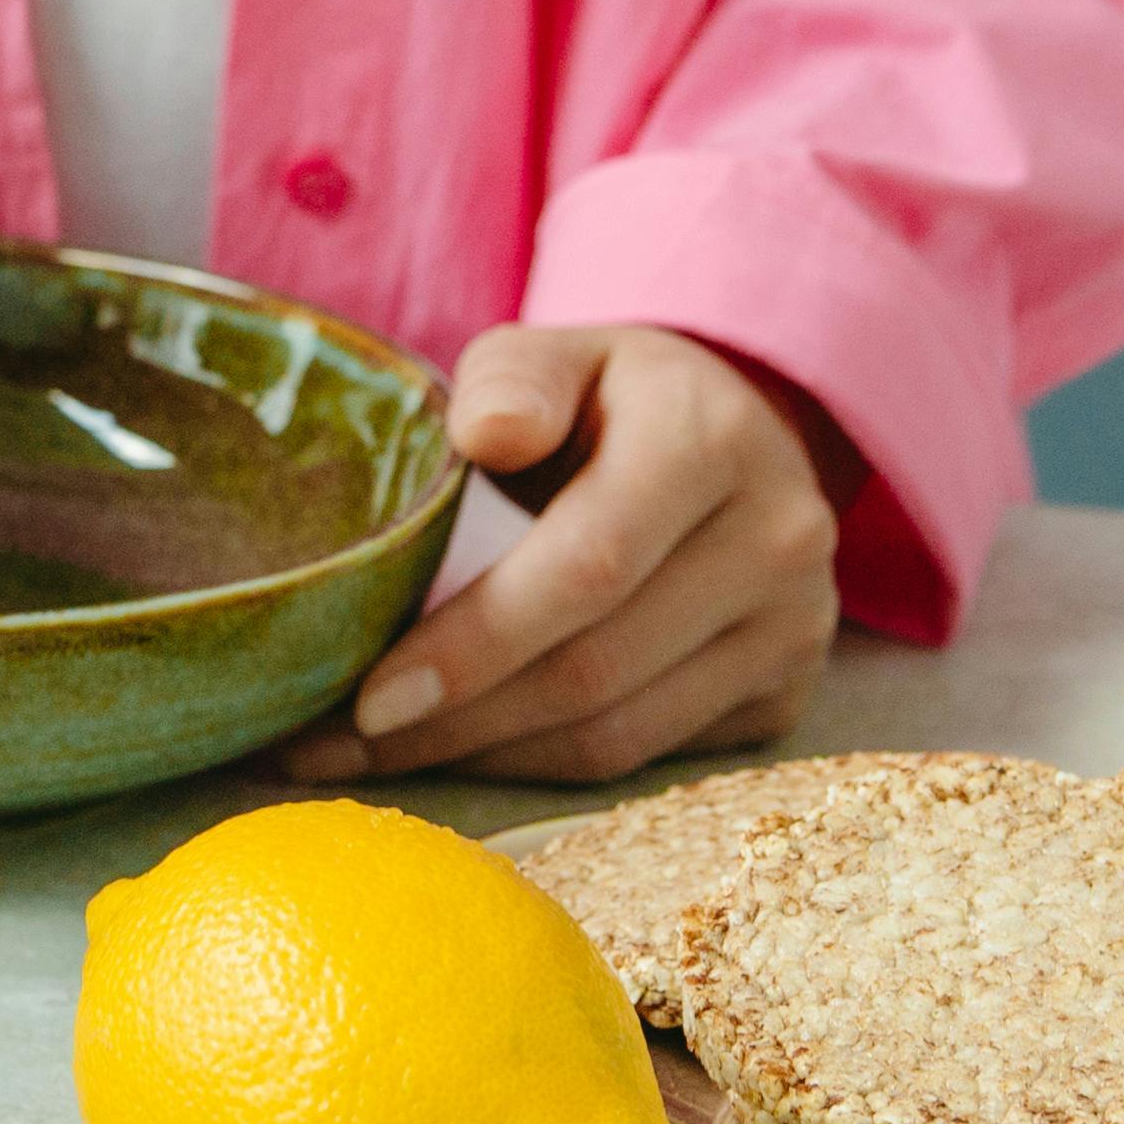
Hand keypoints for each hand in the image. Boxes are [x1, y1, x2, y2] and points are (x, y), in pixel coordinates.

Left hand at [278, 323, 848, 786]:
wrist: (735, 440)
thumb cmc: (605, 399)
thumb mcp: (552, 357)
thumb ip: (511, 381)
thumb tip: (485, 433)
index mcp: (712, 444)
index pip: (587, 566)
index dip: (475, 643)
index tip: (368, 695)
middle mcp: (774, 545)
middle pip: (593, 670)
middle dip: (452, 721)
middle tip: (333, 744)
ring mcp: (791, 633)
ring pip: (616, 737)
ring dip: (480, 759)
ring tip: (368, 756)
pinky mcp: (779, 698)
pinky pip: (641, 759)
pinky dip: (535, 767)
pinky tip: (454, 752)